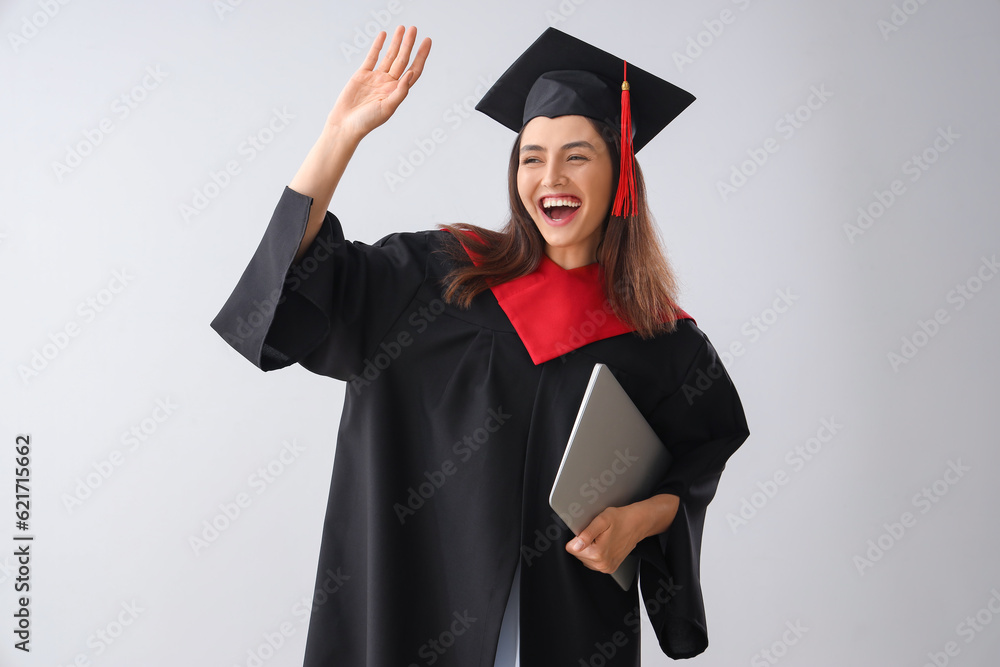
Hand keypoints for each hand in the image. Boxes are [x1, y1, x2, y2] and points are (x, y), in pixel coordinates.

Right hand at [325, 26, 430, 141]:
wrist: (346, 124)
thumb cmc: (367, 122)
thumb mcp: (388, 108)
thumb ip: (400, 91)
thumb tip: (411, 73)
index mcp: (397, 91)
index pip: (414, 70)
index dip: (421, 56)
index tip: (427, 42)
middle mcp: (389, 83)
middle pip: (402, 60)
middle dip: (409, 44)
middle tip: (414, 29)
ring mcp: (376, 78)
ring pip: (389, 56)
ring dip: (396, 42)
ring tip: (402, 28)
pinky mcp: (362, 74)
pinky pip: (372, 57)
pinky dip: (378, 46)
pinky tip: (384, 35)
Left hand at [565, 494, 679, 573]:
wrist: (637, 524)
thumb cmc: (621, 519)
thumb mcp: (602, 520)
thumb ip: (586, 533)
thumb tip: (575, 546)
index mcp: (598, 553)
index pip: (571, 548)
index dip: (577, 537)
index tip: (588, 531)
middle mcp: (602, 564)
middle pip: (577, 554)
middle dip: (583, 542)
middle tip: (597, 533)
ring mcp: (606, 567)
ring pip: (584, 558)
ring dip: (589, 547)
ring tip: (601, 538)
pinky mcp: (609, 567)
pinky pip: (593, 561)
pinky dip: (595, 552)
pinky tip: (604, 543)